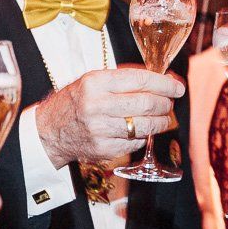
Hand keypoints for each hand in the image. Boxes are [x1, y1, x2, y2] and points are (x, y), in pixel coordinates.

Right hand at [33, 67, 183, 167]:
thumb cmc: (76, 101)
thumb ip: (124, 79)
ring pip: (145, 126)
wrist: (50, 131)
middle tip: (170, 102)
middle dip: (165, 103)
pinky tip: (142, 130)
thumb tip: (162, 79)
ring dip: (161, 122)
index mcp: (96, 82)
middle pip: (146, 104)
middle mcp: (97, 106)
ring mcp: (101, 130)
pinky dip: (144, 135)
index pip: (140, 80)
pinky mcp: (104, 149)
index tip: (177, 86)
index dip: (164, 83)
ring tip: (163, 117)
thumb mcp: (93, 81)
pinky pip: (136, 142)